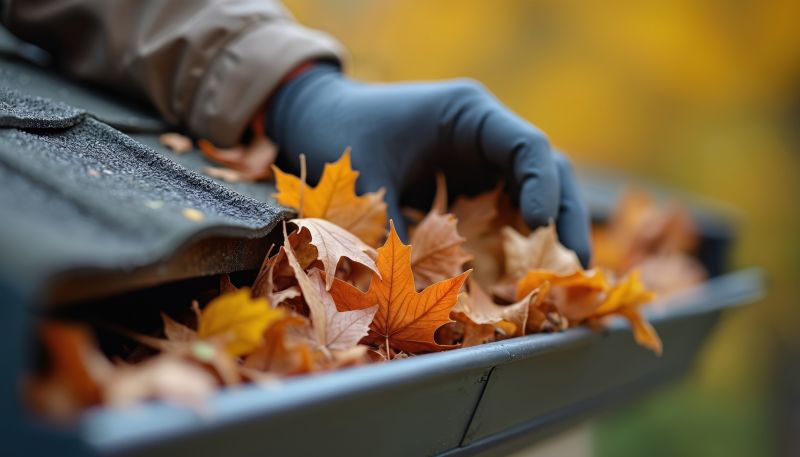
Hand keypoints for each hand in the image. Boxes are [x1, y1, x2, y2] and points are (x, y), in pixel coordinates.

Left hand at [266, 63, 590, 265]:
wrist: (317, 118)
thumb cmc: (340, 133)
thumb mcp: (366, 181)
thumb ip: (392, 232)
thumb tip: (417, 295)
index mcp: (469, 114)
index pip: (527, 146)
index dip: (542, 188)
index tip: (537, 230)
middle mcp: (485, 135)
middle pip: (546, 171)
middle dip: (564, 218)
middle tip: (578, 270)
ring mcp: (480, 160)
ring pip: (532, 194)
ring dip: (548, 235)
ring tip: (561, 281)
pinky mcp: (468, 184)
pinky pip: (504, 211)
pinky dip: (516, 241)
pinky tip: (520, 276)